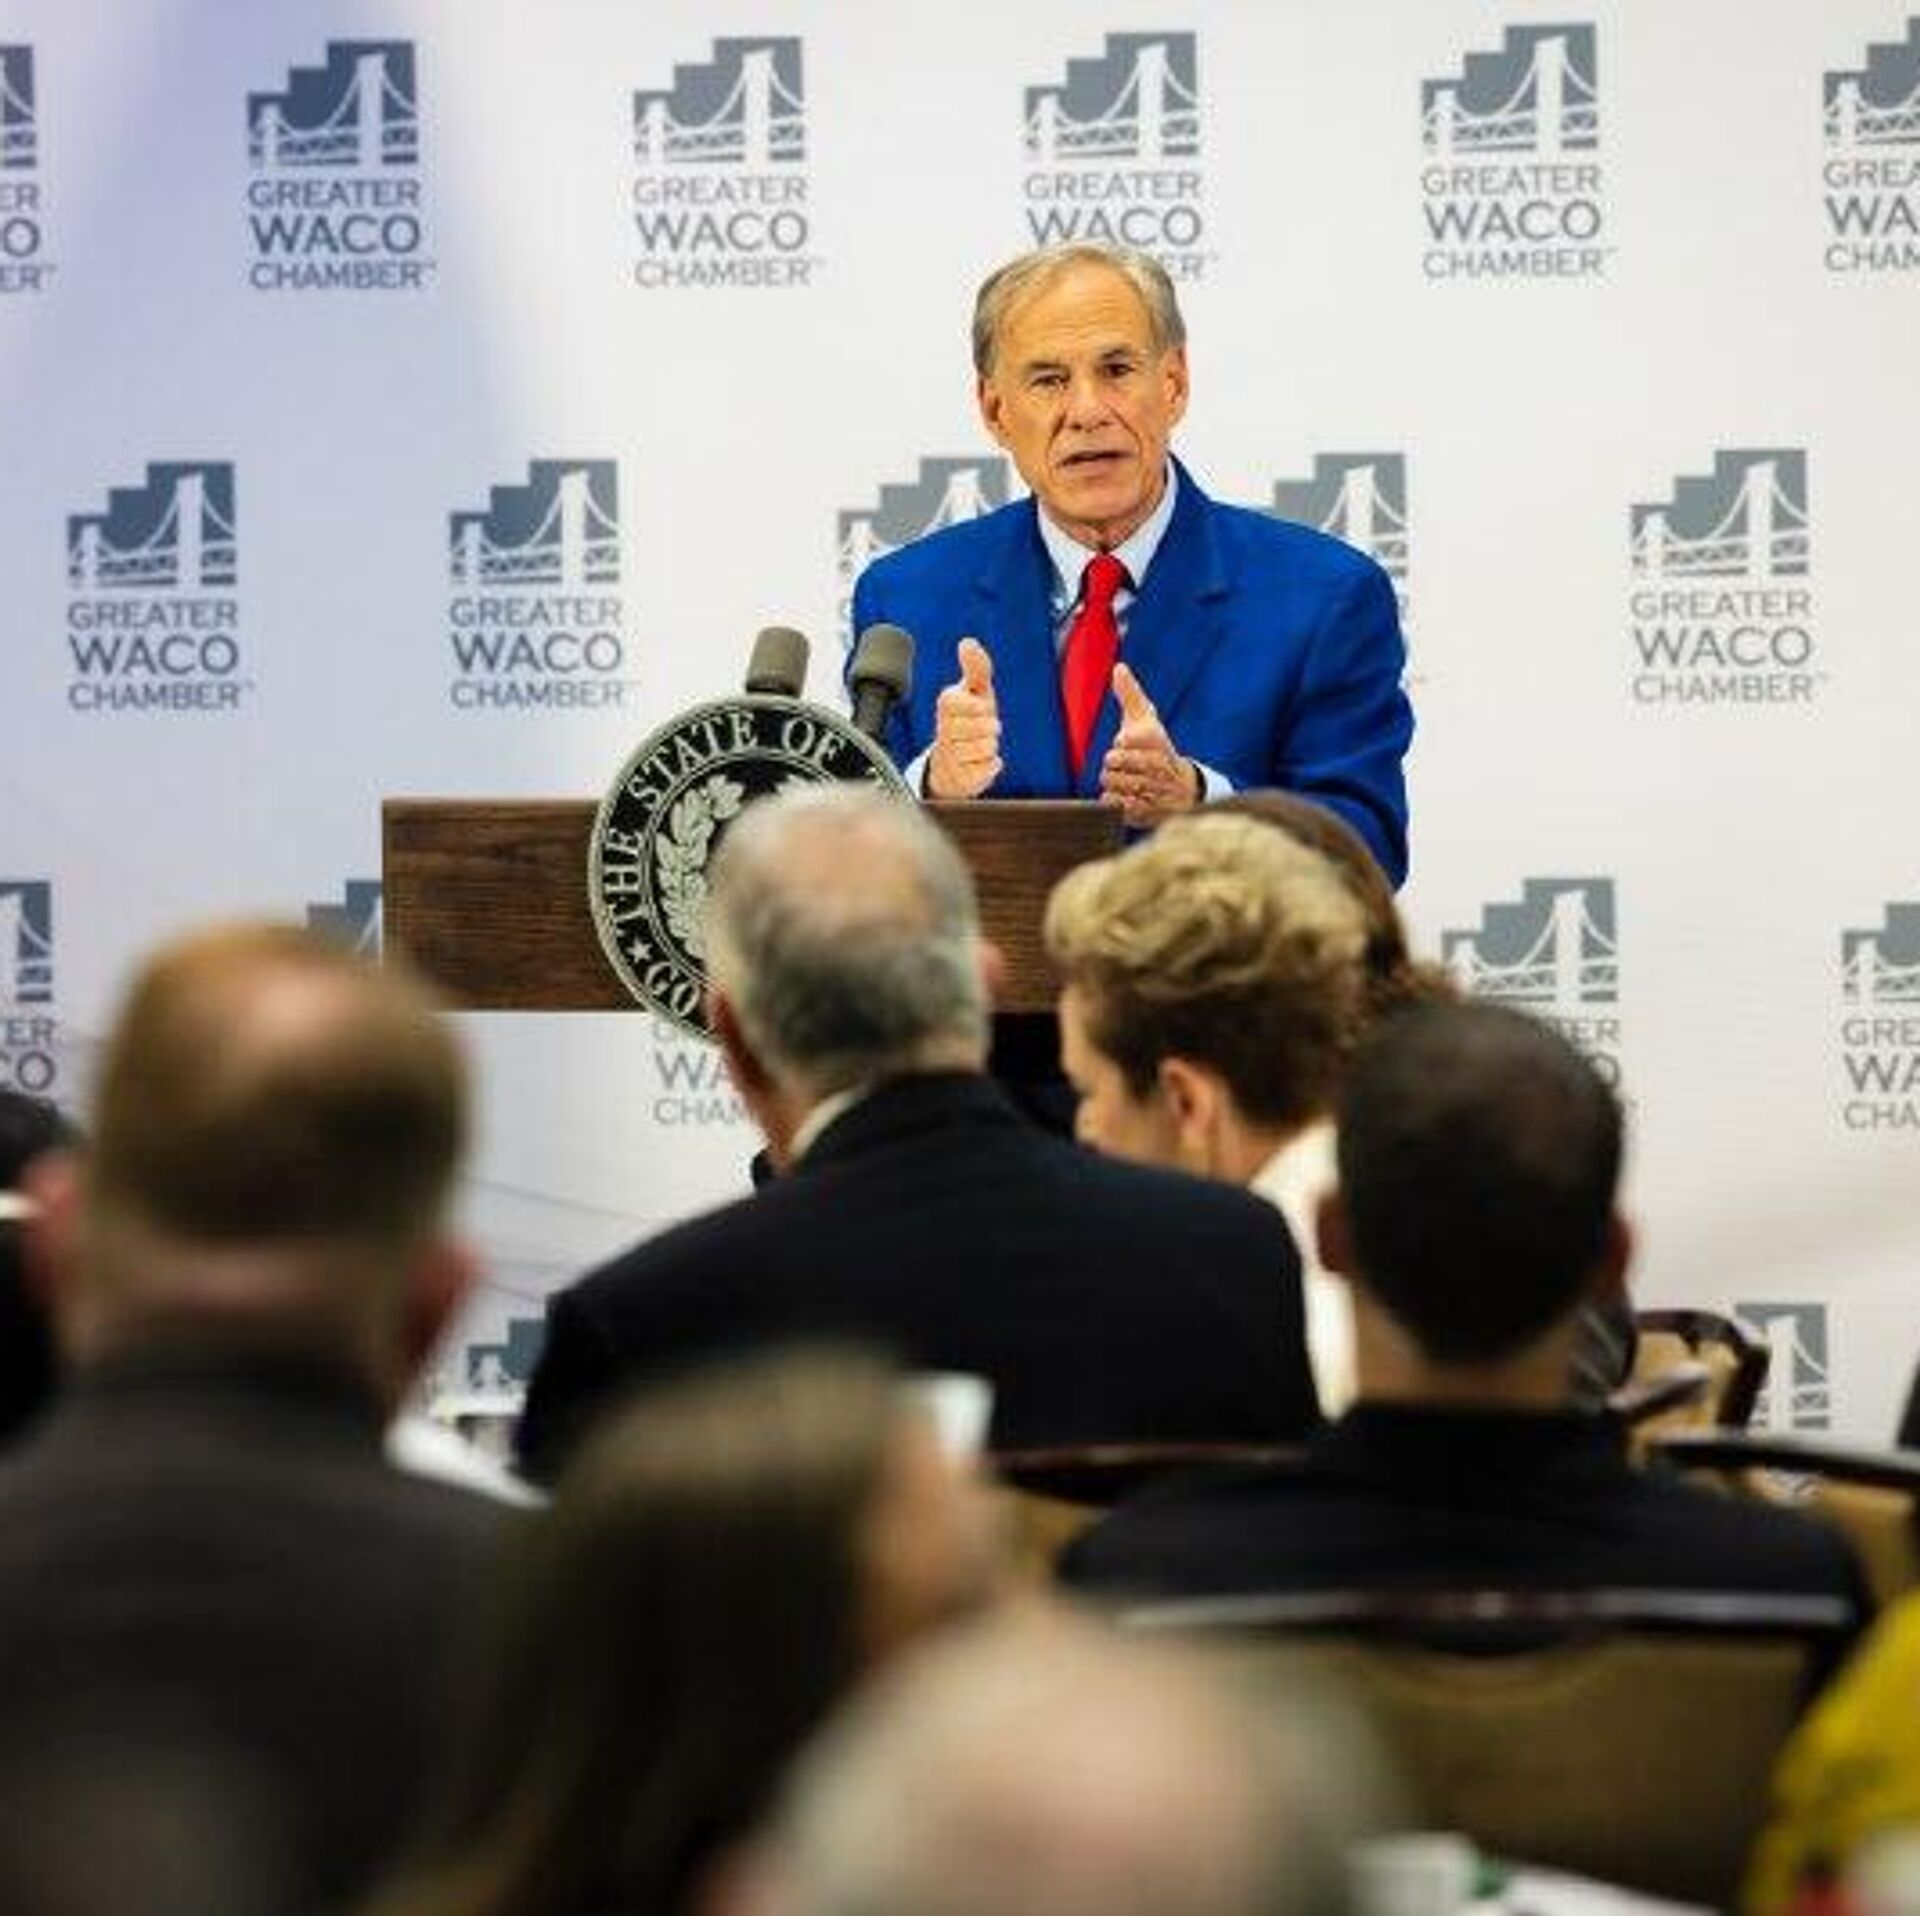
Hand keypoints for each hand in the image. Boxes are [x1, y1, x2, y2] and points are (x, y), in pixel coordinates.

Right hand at [926, 637, 1002, 798]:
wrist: (953, 763)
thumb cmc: (969, 720)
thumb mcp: (976, 690)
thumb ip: (976, 666)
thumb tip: (967, 642)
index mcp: (947, 705)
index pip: (968, 702)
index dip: (981, 707)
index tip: (981, 709)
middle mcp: (943, 730)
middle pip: (983, 728)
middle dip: (989, 728)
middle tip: (983, 729)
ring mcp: (949, 756)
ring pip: (985, 749)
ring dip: (990, 748)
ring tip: (980, 746)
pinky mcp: (960, 779)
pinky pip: (986, 770)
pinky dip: (991, 766)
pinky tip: (981, 762)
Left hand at [1098, 663, 1199, 825]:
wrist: (1183, 789)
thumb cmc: (1157, 749)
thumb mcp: (1146, 720)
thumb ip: (1131, 695)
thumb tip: (1119, 667)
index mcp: (1157, 741)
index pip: (1122, 741)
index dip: (1121, 744)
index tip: (1131, 745)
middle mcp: (1158, 766)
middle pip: (1111, 764)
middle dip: (1114, 766)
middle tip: (1129, 767)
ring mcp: (1154, 791)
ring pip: (1111, 784)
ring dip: (1115, 784)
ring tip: (1131, 782)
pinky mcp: (1146, 813)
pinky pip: (1115, 805)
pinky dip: (1116, 802)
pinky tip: (1129, 797)